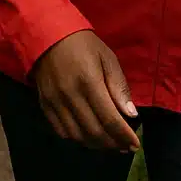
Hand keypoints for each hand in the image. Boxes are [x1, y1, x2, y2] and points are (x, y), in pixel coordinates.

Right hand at [34, 30, 139, 152]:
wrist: (47, 34)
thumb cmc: (83, 44)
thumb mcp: (107, 58)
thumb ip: (119, 86)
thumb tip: (131, 114)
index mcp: (89, 81)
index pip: (109, 118)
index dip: (124, 136)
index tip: (135, 145)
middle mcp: (70, 95)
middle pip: (94, 131)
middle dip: (113, 143)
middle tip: (124, 146)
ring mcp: (55, 102)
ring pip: (77, 136)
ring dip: (96, 144)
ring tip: (109, 143)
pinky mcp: (45, 105)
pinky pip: (61, 131)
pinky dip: (77, 138)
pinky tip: (88, 136)